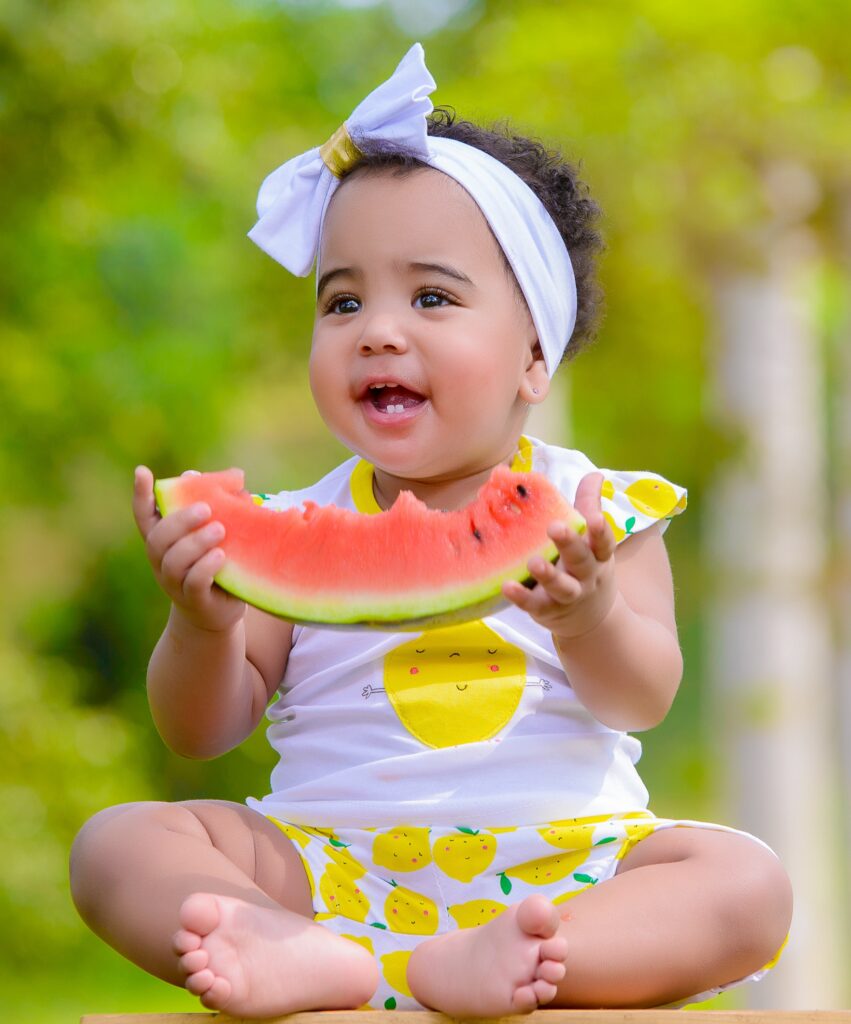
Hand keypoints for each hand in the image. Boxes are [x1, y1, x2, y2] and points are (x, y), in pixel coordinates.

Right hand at [133, 465, 245, 632]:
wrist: (219, 612)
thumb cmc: (215, 563)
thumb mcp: (213, 533)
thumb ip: (211, 505)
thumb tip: (209, 475)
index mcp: (164, 540)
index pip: (144, 516)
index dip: (141, 495)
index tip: (142, 472)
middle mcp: (162, 561)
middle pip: (158, 539)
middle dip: (179, 521)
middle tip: (205, 508)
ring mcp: (175, 583)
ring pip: (173, 562)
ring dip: (195, 543)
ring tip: (219, 530)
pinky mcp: (194, 601)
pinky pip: (193, 584)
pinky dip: (205, 568)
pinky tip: (220, 556)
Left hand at [502, 472, 617, 637]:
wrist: (591, 619)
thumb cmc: (586, 567)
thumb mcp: (593, 541)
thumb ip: (588, 505)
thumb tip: (594, 474)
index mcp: (597, 555)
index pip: (603, 541)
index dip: (601, 530)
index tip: (595, 518)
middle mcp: (586, 575)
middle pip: (581, 560)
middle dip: (570, 544)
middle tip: (555, 528)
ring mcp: (567, 595)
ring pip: (561, 586)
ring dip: (548, 575)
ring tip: (533, 562)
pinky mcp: (547, 610)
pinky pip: (534, 604)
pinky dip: (521, 597)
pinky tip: (506, 586)